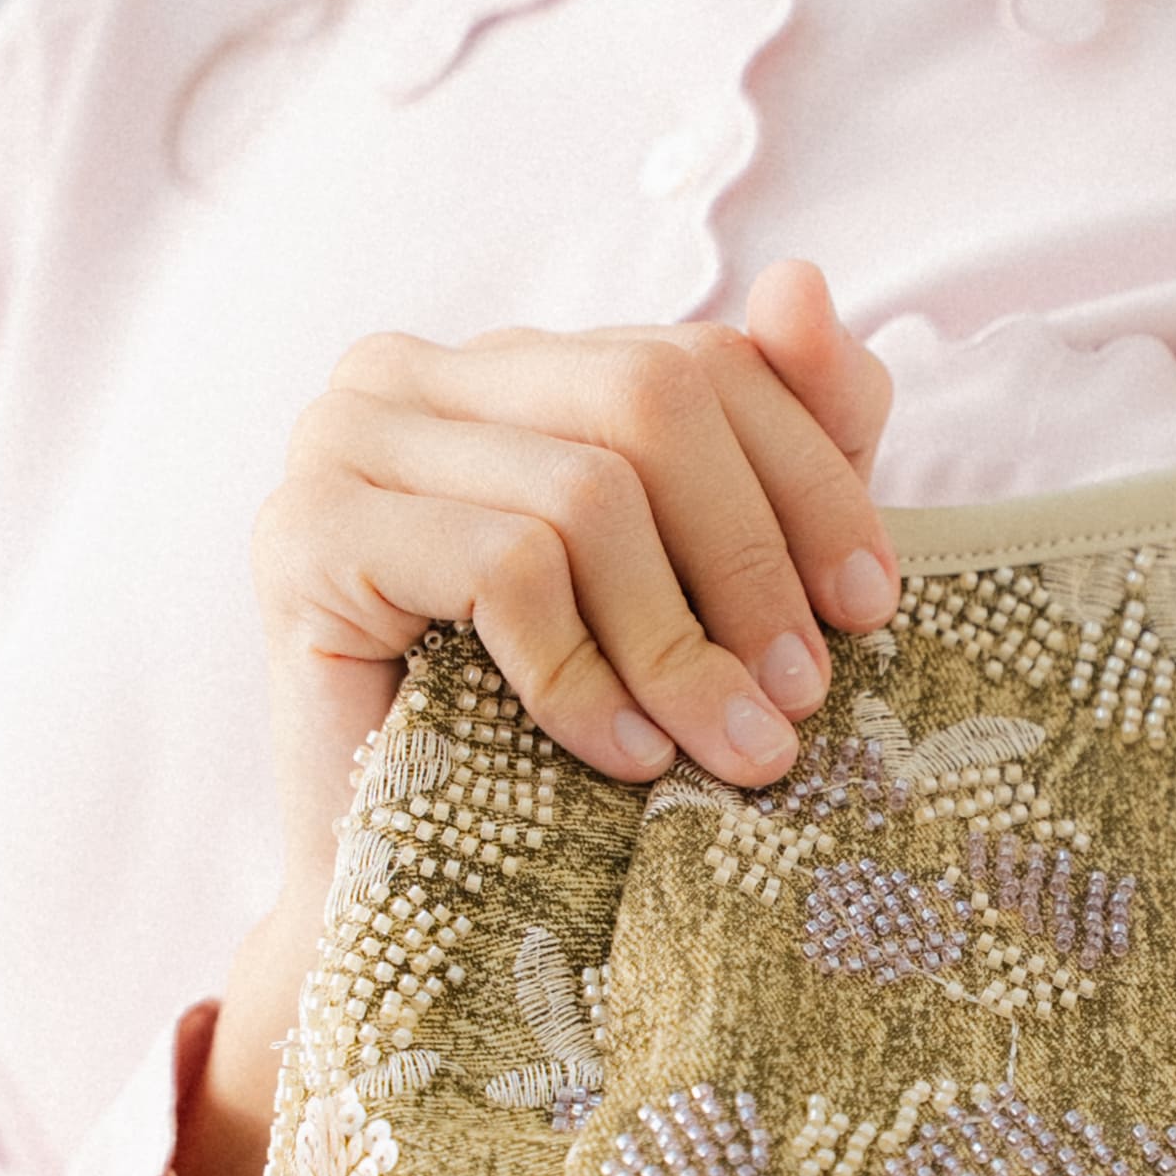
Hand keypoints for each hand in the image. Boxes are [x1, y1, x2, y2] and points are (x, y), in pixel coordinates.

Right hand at [177, 261, 893, 1175]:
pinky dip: (584, 674)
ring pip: (584, 493)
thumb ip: (782, 428)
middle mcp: (413, 372)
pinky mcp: (302, 536)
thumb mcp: (709, 576)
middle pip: (649, 399)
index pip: (698, 356)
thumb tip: (806, 282)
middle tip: (800, 699)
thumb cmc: (563, 732)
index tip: (873, 609)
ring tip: (729, 750)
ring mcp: (340, 442)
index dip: (808, 479)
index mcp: (513, 363)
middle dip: (751, 559)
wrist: (404, 893)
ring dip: (678, 643)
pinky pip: (501, 568)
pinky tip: (620, 756)